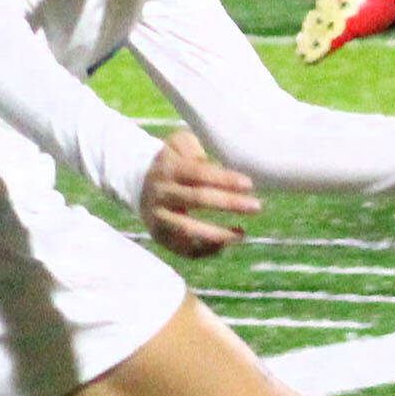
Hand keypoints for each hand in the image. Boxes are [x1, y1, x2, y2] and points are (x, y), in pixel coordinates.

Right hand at [140, 128, 260, 256]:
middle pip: (197, 199)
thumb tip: (219, 161)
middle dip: (229, 203)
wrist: (138, 183)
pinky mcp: (160, 236)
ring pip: (188, 230)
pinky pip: (184, 249)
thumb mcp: (178, 144)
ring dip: (217, 234)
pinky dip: (207, 250)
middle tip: (256, 207)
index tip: (249, 184)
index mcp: (169, 169)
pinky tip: (227, 243)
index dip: (224, 179)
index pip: (199, 173)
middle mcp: (162, 194)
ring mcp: (159, 218)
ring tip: (242, 234)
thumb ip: (196, 147)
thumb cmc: (171, 161)